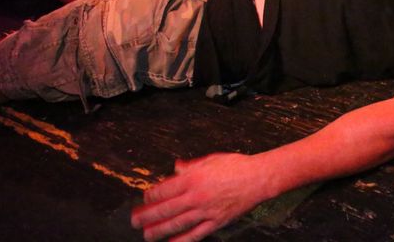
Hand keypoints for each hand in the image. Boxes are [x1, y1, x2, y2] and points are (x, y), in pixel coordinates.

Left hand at [130, 152, 267, 240]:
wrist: (259, 178)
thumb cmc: (236, 166)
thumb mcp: (211, 159)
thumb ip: (191, 165)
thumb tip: (176, 168)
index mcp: (193, 178)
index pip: (164, 190)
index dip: (150, 196)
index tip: (144, 199)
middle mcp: (196, 196)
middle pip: (165, 209)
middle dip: (147, 216)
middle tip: (135, 221)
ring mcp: (205, 211)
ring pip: (177, 224)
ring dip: (159, 230)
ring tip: (147, 235)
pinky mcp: (216, 222)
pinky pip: (195, 234)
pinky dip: (181, 240)